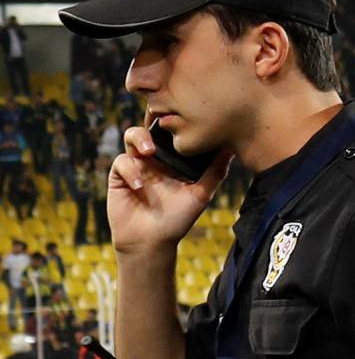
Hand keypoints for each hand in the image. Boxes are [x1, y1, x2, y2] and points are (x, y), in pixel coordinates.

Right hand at [107, 125, 228, 254]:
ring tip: (150, 152)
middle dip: (156, 119)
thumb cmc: (177, 219)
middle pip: (151, 125)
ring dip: (140, 138)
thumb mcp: (201, 195)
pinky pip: (121, 162)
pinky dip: (130, 170)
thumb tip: (231, 149)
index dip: (177, 120)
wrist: (152, 242)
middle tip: (165, 124)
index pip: (174, 131)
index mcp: (174, 159)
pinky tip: (140, 186)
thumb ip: (215, 172)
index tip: (188, 116)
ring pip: (132, 136)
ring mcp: (136, 165)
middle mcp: (155, 158)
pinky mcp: (119, 176)